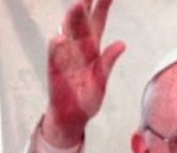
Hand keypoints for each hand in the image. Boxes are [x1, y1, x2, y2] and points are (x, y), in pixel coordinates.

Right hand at [42, 0, 125, 147]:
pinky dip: (57, 46)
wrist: (71, 117)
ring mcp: (64, 56)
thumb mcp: (102, 80)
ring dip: (72, 19)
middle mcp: (77, 47)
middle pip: (81, 21)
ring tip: (78, 6)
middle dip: (85, 4)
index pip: (98, 22)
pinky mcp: (54, 69)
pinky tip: (61, 38)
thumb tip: (121, 44)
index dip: (102, 6)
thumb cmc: (87, 98)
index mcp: (92, 48)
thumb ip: (108, 61)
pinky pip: (54, 55)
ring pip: (67, 32)